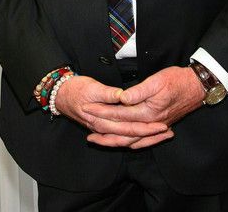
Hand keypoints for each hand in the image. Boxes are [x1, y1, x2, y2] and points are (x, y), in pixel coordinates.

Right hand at [54, 75, 168, 147]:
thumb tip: (123, 97)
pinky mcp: (103, 127)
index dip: (147, 126)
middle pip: (131, 136)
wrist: (60, 95)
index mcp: (102, 119)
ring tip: (162, 135)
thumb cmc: (76, 89)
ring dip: (145, 139)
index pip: (129, 127)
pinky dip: (134, 139)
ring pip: (127, 140)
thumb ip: (108, 94)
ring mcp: (103, 129)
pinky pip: (120, 138)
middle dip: (150, 135)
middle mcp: (104, 128)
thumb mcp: (92, 87)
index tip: (162, 123)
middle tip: (167, 131)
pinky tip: (142, 137)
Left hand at [85, 65, 204, 149]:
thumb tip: (121, 98)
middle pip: (123, 133)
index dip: (102, 112)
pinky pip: (143, 141)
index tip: (88, 110)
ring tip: (98, 141)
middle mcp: (151, 124)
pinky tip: (124, 143)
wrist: (197, 87)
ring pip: (132, 141)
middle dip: (104, 132)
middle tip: (87, 132)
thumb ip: (138, 91)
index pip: (119, 115)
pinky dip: (131, 144)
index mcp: (148, 112)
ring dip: (114, 142)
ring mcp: (156, 127)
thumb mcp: (157, 81)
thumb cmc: (177, 81)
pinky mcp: (160, 126)